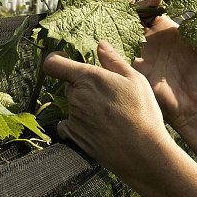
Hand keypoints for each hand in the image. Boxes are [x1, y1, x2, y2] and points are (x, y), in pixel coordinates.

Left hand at [43, 40, 170, 179]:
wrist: (143, 152)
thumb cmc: (143, 112)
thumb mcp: (135, 79)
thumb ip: (113, 60)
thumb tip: (101, 44)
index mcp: (88, 78)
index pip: (53, 64)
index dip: (55, 60)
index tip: (63, 61)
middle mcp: (75, 96)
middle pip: (69, 85)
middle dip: (82, 86)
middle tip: (107, 95)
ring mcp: (73, 118)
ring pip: (72, 105)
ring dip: (84, 106)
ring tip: (109, 115)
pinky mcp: (73, 136)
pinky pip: (67, 125)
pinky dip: (77, 125)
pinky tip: (97, 128)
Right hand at [122, 0, 196, 131]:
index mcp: (168, 32)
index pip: (154, 10)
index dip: (151, 1)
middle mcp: (152, 41)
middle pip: (134, 17)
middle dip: (128, 4)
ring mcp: (141, 54)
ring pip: (122, 31)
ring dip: (117, 19)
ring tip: (116, 8)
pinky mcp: (134, 69)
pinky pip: (117, 54)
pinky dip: (111, 43)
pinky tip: (109, 32)